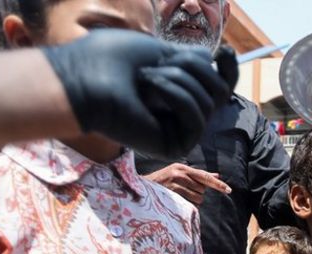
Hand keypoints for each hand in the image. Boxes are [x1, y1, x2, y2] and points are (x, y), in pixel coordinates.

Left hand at [41, 30, 237, 157]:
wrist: (82, 80)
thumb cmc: (108, 62)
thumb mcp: (156, 50)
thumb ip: (187, 58)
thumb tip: (211, 59)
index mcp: (177, 93)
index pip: (219, 85)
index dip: (229, 70)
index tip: (225, 51)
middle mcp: (181, 114)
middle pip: (220, 91)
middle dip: (195, 69)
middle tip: (159, 63)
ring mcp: (179, 132)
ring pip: (210, 103)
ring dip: (178, 80)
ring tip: (145, 77)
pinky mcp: (175, 146)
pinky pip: (197, 119)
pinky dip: (177, 97)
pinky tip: (149, 89)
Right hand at [145, 163, 230, 204]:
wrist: (140, 188)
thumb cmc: (162, 182)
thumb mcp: (179, 174)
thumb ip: (198, 175)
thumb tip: (216, 176)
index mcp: (182, 168)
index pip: (205, 176)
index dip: (217, 184)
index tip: (229, 190)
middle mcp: (179, 173)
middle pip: (202, 188)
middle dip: (198, 193)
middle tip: (185, 192)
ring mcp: (174, 183)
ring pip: (197, 197)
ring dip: (193, 200)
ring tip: (181, 197)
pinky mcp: (171, 193)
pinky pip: (189, 203)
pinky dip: (188, 205)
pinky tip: (179, 202)